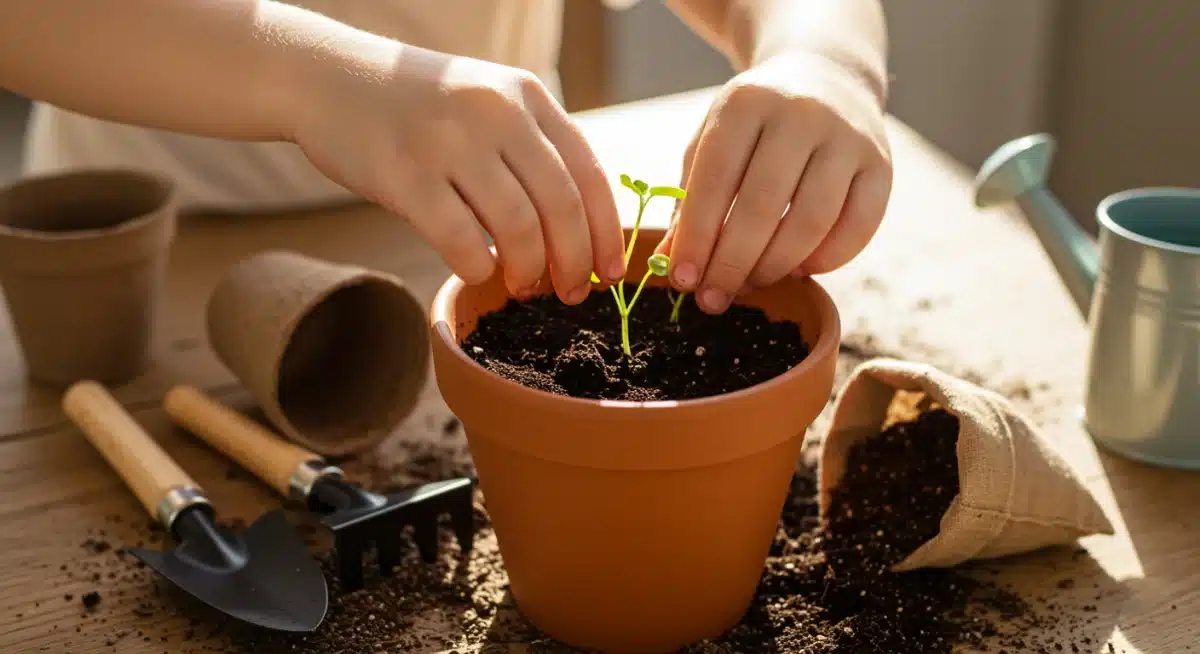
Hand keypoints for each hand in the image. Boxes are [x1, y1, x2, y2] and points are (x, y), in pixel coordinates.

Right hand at [291, 44, 625, 304]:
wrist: (329, 78)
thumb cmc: (418, 106)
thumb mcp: (488, 102)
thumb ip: (532, 148)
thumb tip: (580, 231)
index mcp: (527, 95)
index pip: (589, 174)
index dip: (606, 233)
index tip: (611, 273)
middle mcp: (496, 112)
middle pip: (561, 207)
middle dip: (573, 262)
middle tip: (568, 292)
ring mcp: (450, 142)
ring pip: (518, 229)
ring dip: (527, 271)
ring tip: (521, 284)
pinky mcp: (405, 175)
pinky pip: (462, 243)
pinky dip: (477, 269)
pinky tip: (475, 269)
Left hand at [657, 51, 892, 312]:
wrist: (827, 76)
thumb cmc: (756, 123)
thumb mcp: (714, 142)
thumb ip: (691, 200)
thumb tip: (674, 263)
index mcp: (747, 101)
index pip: (716, 178)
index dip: (697, 236)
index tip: (684, 280)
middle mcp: (801, 113)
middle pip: (762, 206)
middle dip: (732, 264)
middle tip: (714, 299)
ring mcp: (847, 137)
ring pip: (811, 222)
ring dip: (776, 267)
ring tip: (751, 284)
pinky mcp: (881, 163)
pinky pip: (857, 227)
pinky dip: (826, 260)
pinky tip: (798, 270)